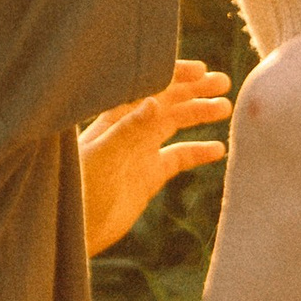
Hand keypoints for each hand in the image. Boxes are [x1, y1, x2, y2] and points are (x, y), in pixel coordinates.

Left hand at [79, 60, 233, 252]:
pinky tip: (218, 149)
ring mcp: (140, 151)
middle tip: (223, 82)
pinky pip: (178, 157)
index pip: (149, 86)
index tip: (201, 71)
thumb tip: (154, 101)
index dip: (174, 75)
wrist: (75, 229)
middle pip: (167, 101)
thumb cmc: (79, 189)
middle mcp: (129, 129)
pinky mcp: (149, 175)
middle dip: (193, 90)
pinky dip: (198, 151)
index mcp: (115, 117)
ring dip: (199, 114)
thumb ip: (128, 130)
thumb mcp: (103, 157)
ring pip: (175, 124)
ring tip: (225, 107)